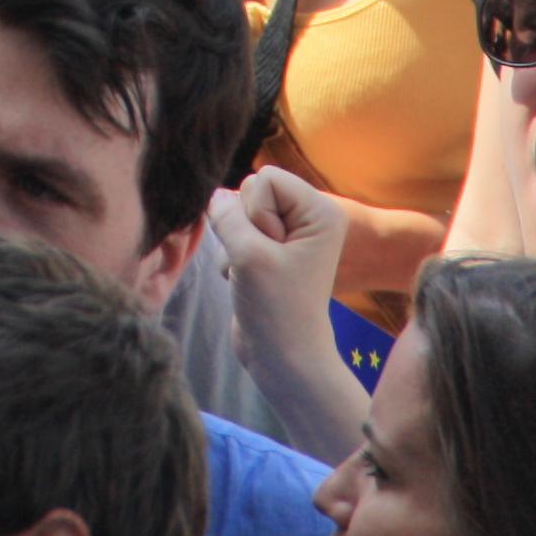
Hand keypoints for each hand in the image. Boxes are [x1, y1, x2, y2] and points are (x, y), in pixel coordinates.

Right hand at [209, 166, 352, 348]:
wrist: (282, 357)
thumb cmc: (275, 307)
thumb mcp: (248, 253)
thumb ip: (226, 215)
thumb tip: (216, 196)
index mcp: (319, 210)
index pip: (265, 177)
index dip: (257, 213)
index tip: (275, 251)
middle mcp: (306, 217)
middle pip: (249, 190)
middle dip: (245, 227)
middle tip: (267, 264)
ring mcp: (286, 235)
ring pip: (236, 213)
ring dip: (235, 246)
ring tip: (257, 277)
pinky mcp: (267, 252)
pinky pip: (233, 234)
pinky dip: (232, 260)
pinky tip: (247, 284)